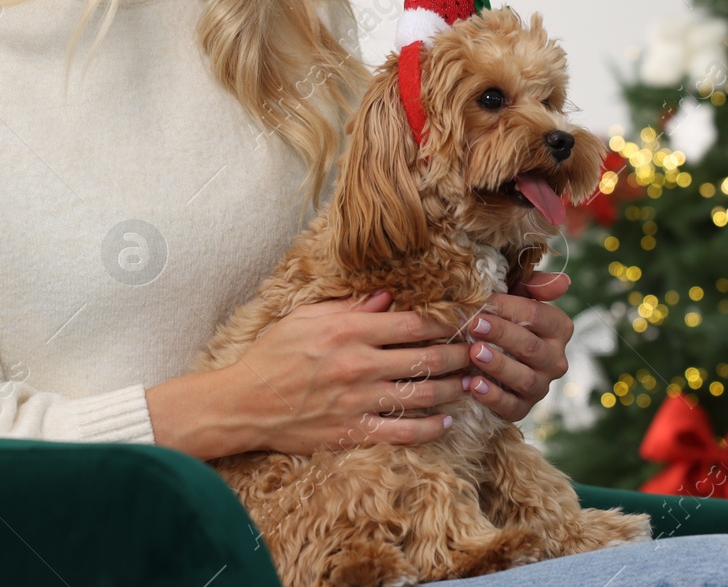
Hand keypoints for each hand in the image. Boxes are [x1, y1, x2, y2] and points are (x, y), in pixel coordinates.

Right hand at [224, 289, 475, 455]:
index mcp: (350, 331)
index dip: (448, 320)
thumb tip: (387, 294)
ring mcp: (359, 401)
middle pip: (428, 357)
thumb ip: (350, 306)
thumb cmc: (274, 354)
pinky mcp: (354, 432)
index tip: (467, 317)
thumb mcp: (307, 317)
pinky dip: (430, 428)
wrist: (245, 403)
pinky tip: (446, 422)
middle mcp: (361, 365)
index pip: (415, 323)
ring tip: (472, 383)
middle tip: (482, 350)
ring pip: (423, 394)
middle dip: (461, 353)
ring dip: (453, 389)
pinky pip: (403, 432)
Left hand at [459, 272, 574, 424]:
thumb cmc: (503, 317)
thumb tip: (562, 282)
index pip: (537, 315)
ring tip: (474, 353)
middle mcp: (555, 360)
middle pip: (530, 347)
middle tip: (474, 325)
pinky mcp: (523, 408)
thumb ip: (535, 285)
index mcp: (559, 328)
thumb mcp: (517, 295)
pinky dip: (493, 397)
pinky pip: (512, 406)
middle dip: (501, 334)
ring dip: (498, 365)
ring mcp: (541, 386)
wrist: (489, 354)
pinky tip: (473, 385)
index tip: (482, 302)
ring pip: (524, 378)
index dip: (509, 308)